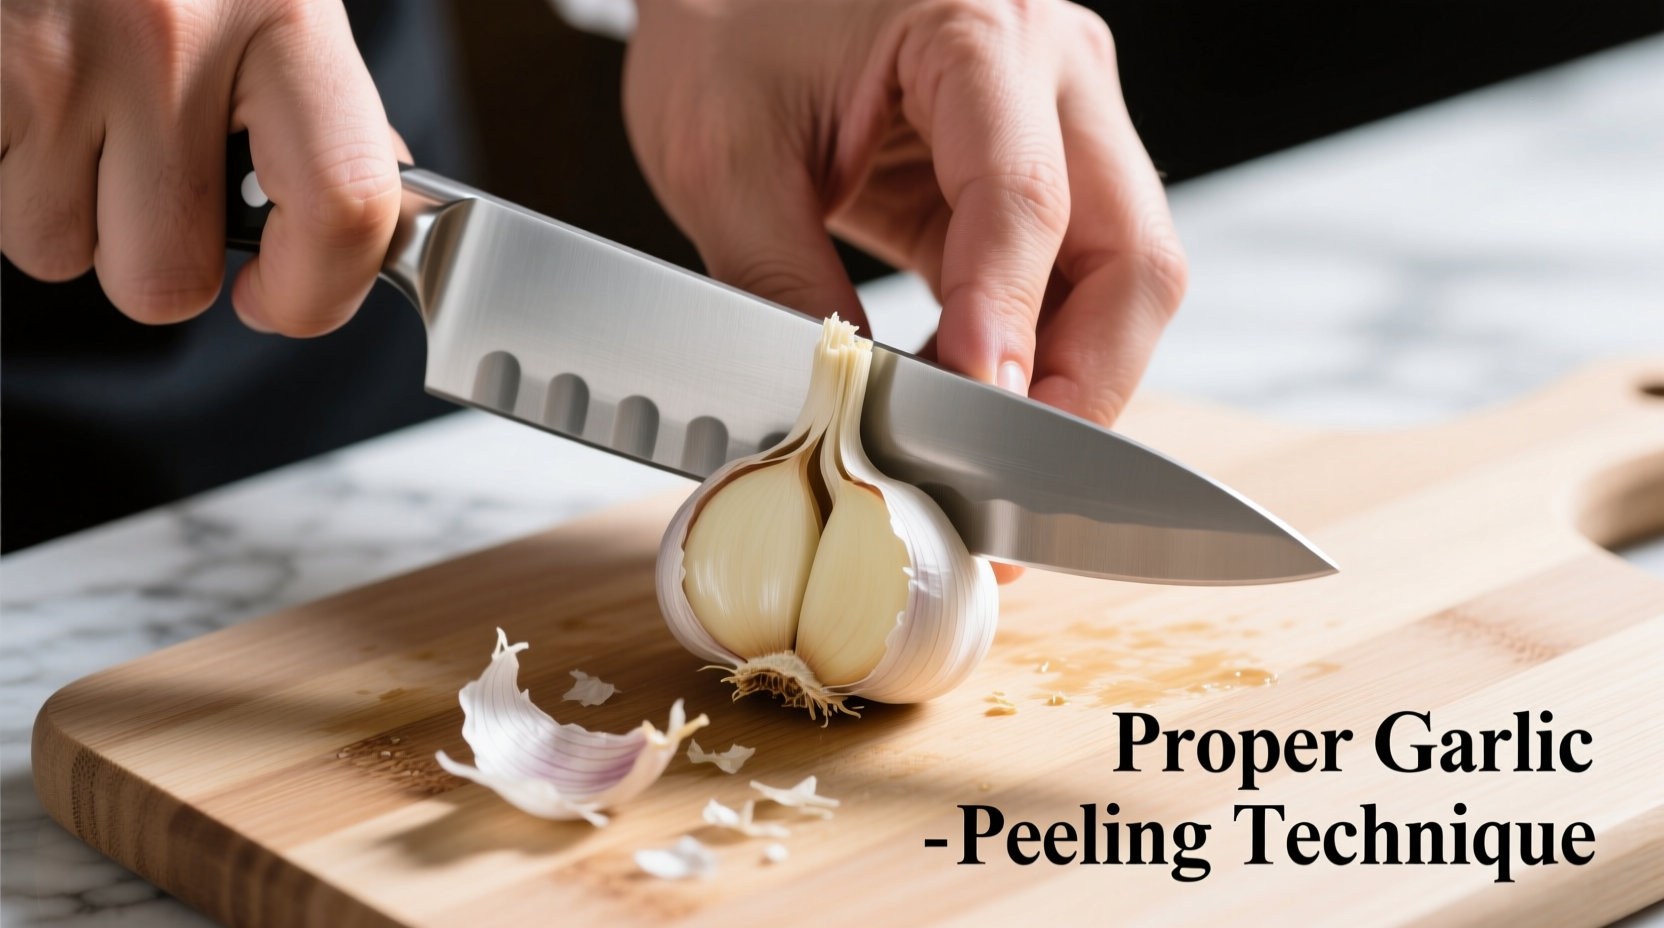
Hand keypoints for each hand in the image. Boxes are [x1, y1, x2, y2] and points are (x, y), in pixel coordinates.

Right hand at [2, 0, 405, 334]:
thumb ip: (312, 98)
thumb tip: (363, 202)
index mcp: (282, 14)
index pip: (348, 205)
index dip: (318, 294)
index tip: (281, 299)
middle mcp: (169, 37)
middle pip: (166, 281)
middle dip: (149, 255)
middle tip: (142, 176)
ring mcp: (52, 56)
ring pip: (55, 249)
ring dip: (59, 205)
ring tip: (68, 106)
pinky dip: (2, 165)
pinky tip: (22, 90)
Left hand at [624, 0, 1187, 429]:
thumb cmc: (728, 26)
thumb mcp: (722, 158)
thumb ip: (781, 286)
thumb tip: (843, 415)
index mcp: (977, 28)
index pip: (1026, 198)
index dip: (1006, 321)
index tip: (977, 414)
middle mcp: (1056, 69)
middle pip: (1132, 255)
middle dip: (1082, 386)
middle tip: (1003, 483)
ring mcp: (1070, 120)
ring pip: (1129, 282)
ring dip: (1073, 384)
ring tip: (985, 465)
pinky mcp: (1051, 172)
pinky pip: (1081, 284)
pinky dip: (1045, 358)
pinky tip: (980, 410)